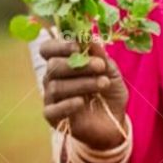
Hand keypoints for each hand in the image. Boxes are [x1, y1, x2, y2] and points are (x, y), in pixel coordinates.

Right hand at [40, 35, 128, 149]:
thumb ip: (101, 57)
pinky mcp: (53, 117)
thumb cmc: (109, 93)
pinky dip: (66, 104)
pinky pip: (53, 109)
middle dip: (77, 64)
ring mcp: (51, 98)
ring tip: (104, 84)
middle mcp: (52, 78)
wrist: (114, 123)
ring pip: (56, 86)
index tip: (79, 45)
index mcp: (63, 63)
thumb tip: (92, 39)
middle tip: (100, 66)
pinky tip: (81, 102)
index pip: (48, 49)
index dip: (60, 45)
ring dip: (82, 83)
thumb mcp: (111, 73)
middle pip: (53, 66)